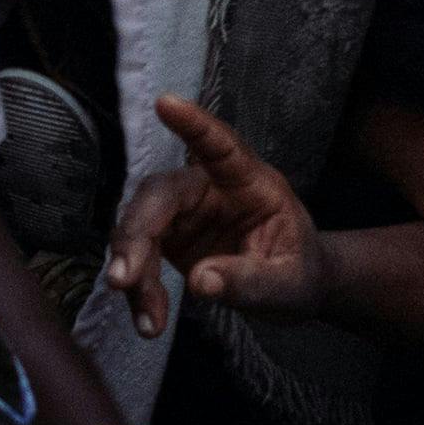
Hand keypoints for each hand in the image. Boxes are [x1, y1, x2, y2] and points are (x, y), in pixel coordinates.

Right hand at [108, 97, 320, 333]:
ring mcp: (185, 214)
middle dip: (137, 234)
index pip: (221, 146)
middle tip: (124, 279)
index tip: (166, 103)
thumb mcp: (289, 284)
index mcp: (250, 183)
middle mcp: (210, 189)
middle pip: (161, 195)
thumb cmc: (299, 273)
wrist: (293, 289)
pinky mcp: (169, 240)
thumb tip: (201, 282)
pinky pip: (140, 258)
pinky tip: (149, 321)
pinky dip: (139, 290)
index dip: (194, 125)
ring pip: (140, 228)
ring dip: (134, 271)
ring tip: (148, 320)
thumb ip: (251, 280)